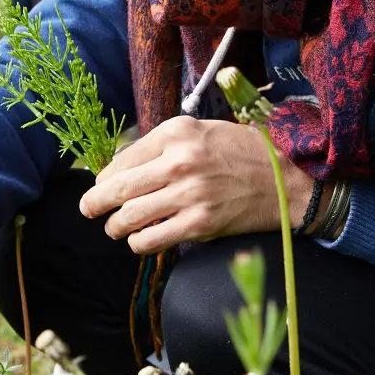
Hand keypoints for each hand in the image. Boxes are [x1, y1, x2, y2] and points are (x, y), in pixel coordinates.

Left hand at [79, 115, 311, 252]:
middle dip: (95, 203)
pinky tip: (141, 240)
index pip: (122, 158)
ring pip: (129, 217)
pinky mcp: (200, 224)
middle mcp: (179, 160)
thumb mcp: (200, 131)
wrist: (286, 182)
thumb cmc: (241, 153)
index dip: (104, 176)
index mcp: (177, 132)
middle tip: (88, 209)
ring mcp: (189, 194)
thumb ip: (162, 144)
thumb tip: (118, 166)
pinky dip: (139, 243)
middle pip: (117, 188)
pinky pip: (151, 239)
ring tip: (116, 228)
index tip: (100, 185)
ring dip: (115, 227)